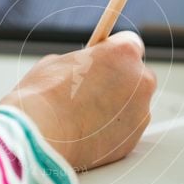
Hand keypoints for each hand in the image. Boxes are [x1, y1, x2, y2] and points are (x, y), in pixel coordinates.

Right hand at [0, 31, 155, 170]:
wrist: (42, 138)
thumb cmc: (45, 97)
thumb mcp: (57, 62)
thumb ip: (81, 62)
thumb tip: (81, 69)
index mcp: (124, 53)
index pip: (131, 43)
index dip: (113, 52)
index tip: (103, 59)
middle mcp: (141, 82)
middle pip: (137, 76)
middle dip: (119, 80)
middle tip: (92, 89)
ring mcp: (141, 114)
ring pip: (132, 106)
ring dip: (116, 107)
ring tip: (84, 115)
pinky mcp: (133, 140)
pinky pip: (126, 130)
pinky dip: (111, 130)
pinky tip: (87, 132)